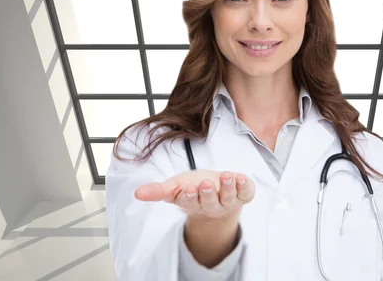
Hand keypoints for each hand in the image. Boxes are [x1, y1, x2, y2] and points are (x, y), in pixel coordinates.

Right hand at [134, 170, 254, 218]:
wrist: (216, 191)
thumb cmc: (193, 187)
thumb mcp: (174, 187)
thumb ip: (157, 190)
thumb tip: (137, 194)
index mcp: (193, 203)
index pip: (190, 203)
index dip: (190, 197)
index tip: (188, 189)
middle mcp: (212, 205)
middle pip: (210, 202)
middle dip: (208, 193)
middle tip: (206, 184)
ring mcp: (229, 201)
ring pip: (229, 197)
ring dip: (228, 187)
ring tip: (227, 176)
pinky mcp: (243, 194)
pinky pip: (245, 192)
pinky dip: (245, 186)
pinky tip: (241, 178)